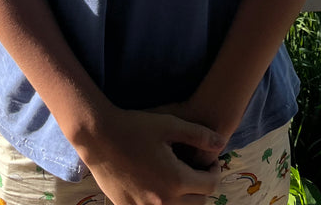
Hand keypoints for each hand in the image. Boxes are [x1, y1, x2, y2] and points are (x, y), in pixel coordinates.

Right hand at [77, 106, 224, 204]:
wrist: (99, 137)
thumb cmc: (135, 126)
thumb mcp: (170, 124)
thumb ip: (199, 134)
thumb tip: (222, 143)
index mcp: (176, 179)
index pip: (210, 185)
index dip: (215, 172)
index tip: (210, 162)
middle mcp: (163, 201)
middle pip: (198, 203)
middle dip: (202, 187)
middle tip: (197, 171)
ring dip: (185, 199)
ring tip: (180, 180)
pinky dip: (163, 204)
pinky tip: (159, 186)